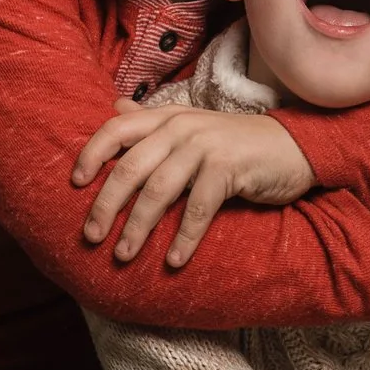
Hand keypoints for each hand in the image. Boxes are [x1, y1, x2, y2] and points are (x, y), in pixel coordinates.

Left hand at [72, 101, 315, 266]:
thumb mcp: (192, 127)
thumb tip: (114, 109)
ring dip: (138, 227)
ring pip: (159, 189)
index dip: (92, 154)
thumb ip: (153, 121)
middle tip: (91, 236)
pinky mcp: (229, 168)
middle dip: (106, 204)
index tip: (75, 184)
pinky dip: (185, 237)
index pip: (117, 129)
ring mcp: (205, 146)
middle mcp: (182, 127)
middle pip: (130, 167)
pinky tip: (173, 260)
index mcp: (167, 117)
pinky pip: (199, 207)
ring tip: (123, 255)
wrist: (294, 147)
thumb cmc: (236, 144)